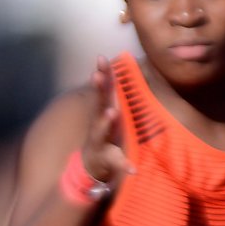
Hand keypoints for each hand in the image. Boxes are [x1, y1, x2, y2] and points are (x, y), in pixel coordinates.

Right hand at [82, 57, 132, 186]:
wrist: (90, 164)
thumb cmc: (103, 134)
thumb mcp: (107, 112)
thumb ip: (110, 94)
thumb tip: (115, 68)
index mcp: (103, 112)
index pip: (103, 90)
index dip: (102, 74)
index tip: (101, 57)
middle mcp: (98, 124)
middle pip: (98, 104)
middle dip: (98, 90)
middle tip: (96, 75)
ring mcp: (99, 142)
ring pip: (101, 131)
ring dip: (106, 122)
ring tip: (112, 112)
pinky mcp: (105, 160)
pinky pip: (116, 162)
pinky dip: (124, 164)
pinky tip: (133, 168)